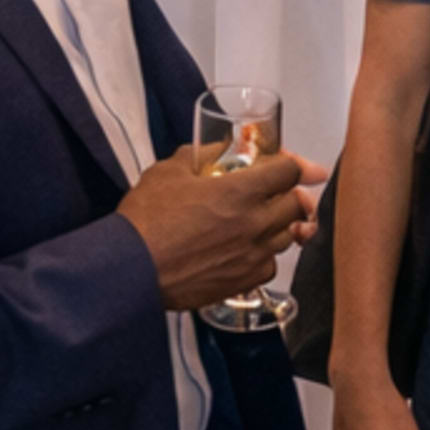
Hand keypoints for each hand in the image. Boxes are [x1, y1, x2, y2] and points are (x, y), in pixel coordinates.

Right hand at [115, 144, 320, 312]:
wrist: (130, 270)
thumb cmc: (145, 220)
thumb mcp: (168, 171)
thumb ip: (201, 155)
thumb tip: (220, 149)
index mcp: (240, 191)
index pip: (290, 171)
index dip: (296, 164)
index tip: (299, 167)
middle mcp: (254, 223)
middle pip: (298, 204)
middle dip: (291, 194)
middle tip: (279, 192)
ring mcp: (252, 255)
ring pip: (288, 236)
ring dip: (280, 224)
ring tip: (261, 220)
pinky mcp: (243, 281)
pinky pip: (270, 265)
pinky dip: (265, 255)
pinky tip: (247, 249)